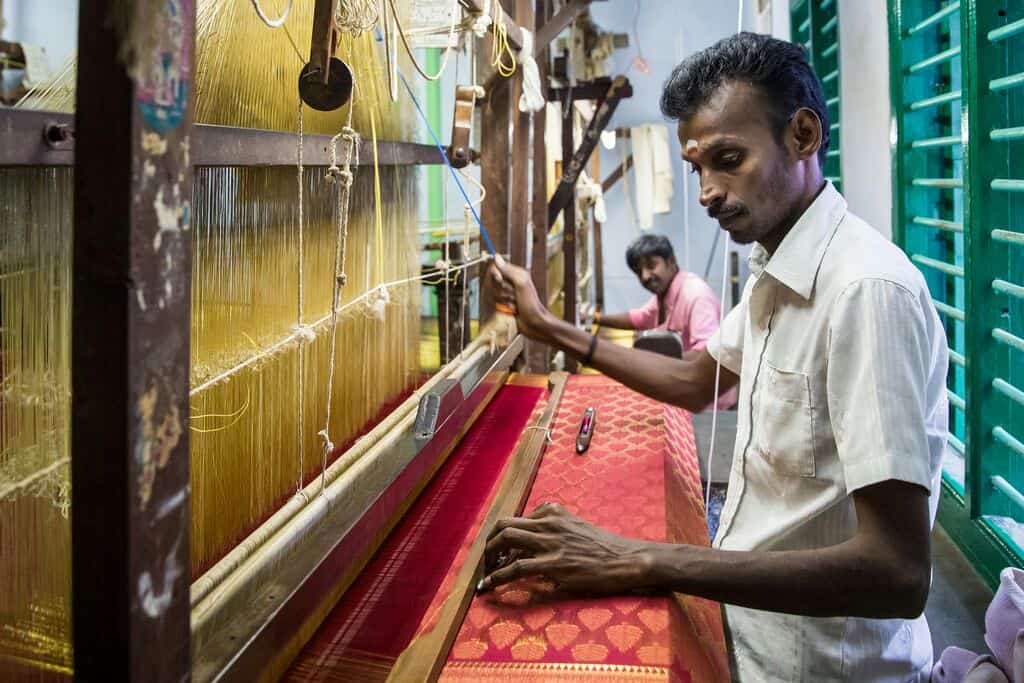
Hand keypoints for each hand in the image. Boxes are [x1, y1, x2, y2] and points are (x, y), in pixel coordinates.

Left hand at [480, 502, 655, 594]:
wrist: (624, 559)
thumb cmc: (602, 548)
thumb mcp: (574, 527)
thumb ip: (552, 529)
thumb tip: (528, 547)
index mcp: (552, 511)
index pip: (516, 519)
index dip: (502, 537)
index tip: (498, 553)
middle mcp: (548, 521)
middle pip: (504, 524)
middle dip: (489, 544)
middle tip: (486, 562)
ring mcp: (550, 541)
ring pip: (505, 539)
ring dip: (488, 558)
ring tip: (484, 574)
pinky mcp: (553, 563)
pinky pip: (516, 567)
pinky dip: (497, 576)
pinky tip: (488, 586)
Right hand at [488, 259, 553, 341]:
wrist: (534, 324)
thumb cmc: (531, 305)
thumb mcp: (521, 285)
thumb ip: (509, 270)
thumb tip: (497, 258)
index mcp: (517, 274)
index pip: (497, 267)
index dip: (496, 274)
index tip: (500, 280)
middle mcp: (512, 282)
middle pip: (493, 280)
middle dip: (500, 289)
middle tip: (511, 294)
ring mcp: (508, 293)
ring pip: (494, 292)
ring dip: (502, 299)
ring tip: (513, 303)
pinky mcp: (505, 302)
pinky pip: (495, 301)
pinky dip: (501, 306)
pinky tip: (511, 308)